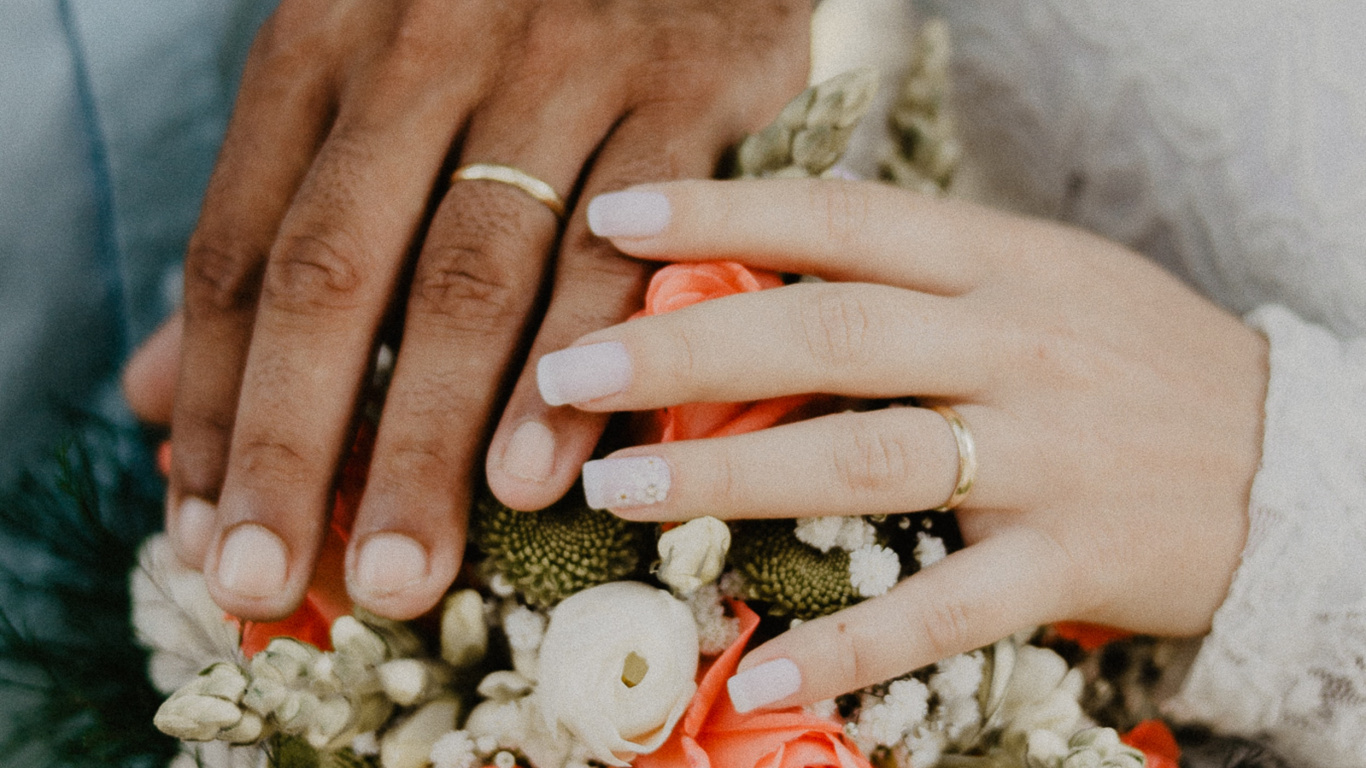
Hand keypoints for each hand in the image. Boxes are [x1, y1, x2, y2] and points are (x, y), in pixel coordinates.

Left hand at [122, 0, 810, 620]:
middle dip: (298, 441)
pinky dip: (582, 363)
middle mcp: (425, 50)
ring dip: (434, 433)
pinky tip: (545, 471)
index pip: (242, 247)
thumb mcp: (363, 89)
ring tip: (406, 563)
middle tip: (270, 581)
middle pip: (339, 270)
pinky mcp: (679, 96)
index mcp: (325, 48)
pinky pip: (622, 248)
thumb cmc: (506, 25)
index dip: (215, 401)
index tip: (205, 529)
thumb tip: (154, 391)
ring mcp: (558, 69)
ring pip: (476, 274)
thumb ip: (272, 227)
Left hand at [538, 178, 1267, 706]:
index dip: (721, 212)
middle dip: (685, 350)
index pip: (842, 220)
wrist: (1292, 457)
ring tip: (616, 488)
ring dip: (732, 474)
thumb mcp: (1041, 280)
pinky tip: (768, 663)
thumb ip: (921, 272)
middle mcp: (1018, 343)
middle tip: (566, 372)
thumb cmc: (1132, 359)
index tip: (612, 220)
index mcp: (1002, 261)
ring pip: (869, 457)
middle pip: (828, 336)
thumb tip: (772, 261)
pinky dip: (858, 639)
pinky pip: (951, 604)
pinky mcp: (1076, 557)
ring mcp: (1048, 453)